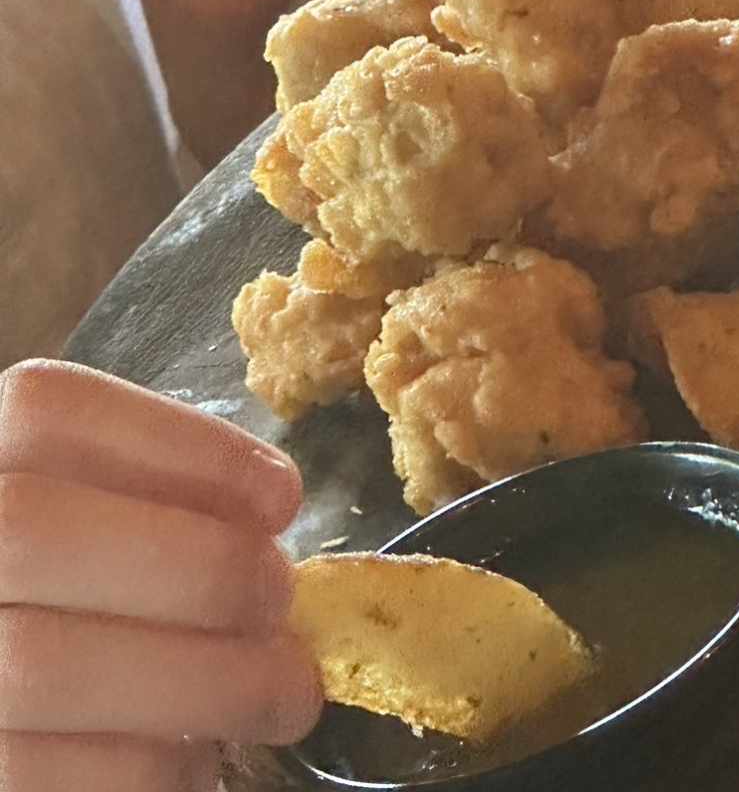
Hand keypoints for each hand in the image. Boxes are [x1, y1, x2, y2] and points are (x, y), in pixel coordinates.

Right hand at [0, 360, 320, 789]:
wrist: (22, 676)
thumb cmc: (81, 584)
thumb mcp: (103, 511)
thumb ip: (158, 502)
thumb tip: (266, 528)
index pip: (52, 412)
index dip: (184, 448)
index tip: (283, 496)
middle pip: (37, 530)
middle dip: (199, 568)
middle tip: (283, 600)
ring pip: (43, 666)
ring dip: (202, 683)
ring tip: (281, 691)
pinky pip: (45, 779)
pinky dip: (149, 769)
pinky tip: (195, 752)